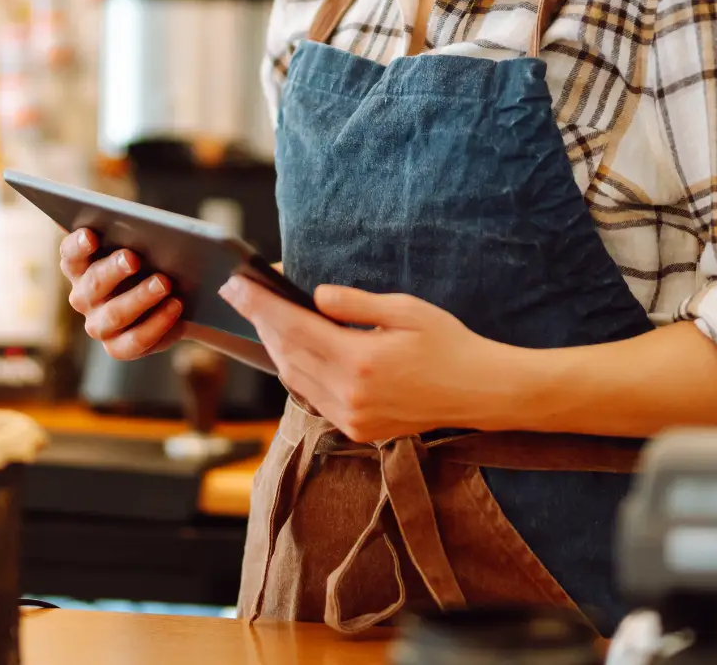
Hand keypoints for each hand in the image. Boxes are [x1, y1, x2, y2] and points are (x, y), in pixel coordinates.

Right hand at [59, 228, 184, 359]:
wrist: (176, 299)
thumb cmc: (154, 262)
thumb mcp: (147, 246)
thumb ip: (141, 237)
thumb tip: (153, 232)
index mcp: (81, 266)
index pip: (71, 254)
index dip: (78, 245)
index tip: (92, 234)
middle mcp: (83, 297)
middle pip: (93, 282)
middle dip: (113, 269)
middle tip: (133, 258)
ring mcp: (98, 325)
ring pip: (114, 314)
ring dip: (139, 297)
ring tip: (163, 283)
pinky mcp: (118, 347)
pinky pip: (135, 340)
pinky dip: (157, 323)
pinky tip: (175, 305)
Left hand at [219, 278, 519, 442]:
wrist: (480, 392)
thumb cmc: (448, 343)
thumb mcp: (405, 310)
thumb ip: (354, 303)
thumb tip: (315, 297)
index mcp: (360, 360)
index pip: (293, 327)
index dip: (261, 305)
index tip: (237, 286)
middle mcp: (349, 394)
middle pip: (287, 353)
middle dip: (262, 322)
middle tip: (243, 295)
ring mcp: (351, 418)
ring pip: (294, 378)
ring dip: (277, 347)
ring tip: (266, 318)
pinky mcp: (357, 430)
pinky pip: (313, 397)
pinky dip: (298, 371)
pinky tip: (296, 350)